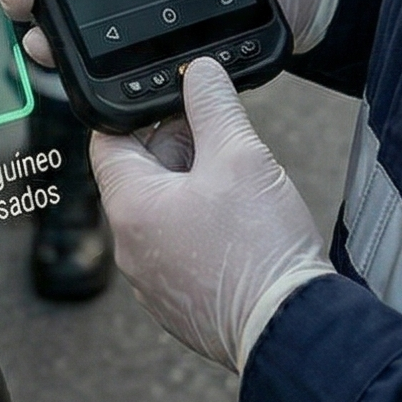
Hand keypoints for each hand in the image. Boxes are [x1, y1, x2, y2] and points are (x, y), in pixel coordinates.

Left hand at [89, 58, 332, 370]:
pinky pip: (180, 247)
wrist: (293, 329)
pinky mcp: (179, 301)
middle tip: (223, 141)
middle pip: (140, 174)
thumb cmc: (261, 251)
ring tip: (239, 185)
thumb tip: (200, 73)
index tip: (173, 102)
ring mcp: (153, 280)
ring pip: (163, 210)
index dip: (139, 112)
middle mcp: (130, 248)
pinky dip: (204, 227)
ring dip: (195, 188)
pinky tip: (241, 224)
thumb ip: (213, 105)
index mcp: (130, 208)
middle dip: (180, 148)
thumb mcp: (240, 156)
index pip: (108, 141)